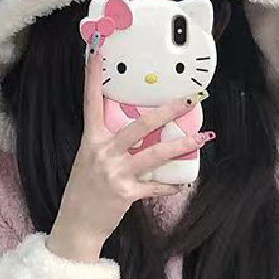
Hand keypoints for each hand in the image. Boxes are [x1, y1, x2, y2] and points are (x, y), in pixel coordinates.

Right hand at [47, 52, 210, 261]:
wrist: (76, 225)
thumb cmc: (84, 191)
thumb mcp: (89, 160)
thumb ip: (108, 143)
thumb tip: (135, 130)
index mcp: (92, 140)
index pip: (92, 102)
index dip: (95, 77)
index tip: (98, 53)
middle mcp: (103, 152)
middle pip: (140, 125)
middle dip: (167, 111)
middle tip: (187, 99)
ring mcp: (115, 173)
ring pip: (155, 154)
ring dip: (182, 145)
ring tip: (202, 137)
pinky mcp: (126, 193)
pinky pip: (155, 186)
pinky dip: (170, 185)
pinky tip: (183, 182)